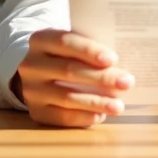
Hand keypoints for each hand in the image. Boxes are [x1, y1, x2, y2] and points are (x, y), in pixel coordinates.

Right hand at [12, 29, 134, 127]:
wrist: (39, 73)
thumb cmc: (67, 54)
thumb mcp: (73, 43)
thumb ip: (90, 47)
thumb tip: (123, 62)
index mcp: (40, 40)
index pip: (65, 42)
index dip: (89, 50)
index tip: (113, 59)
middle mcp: (31, 64)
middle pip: (69, 70)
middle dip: (101, 78)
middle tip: (126, 82)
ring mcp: (31, 90)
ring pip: (66, 97)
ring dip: (96, 102)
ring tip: (119, 105)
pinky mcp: (36, 111)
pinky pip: (62, 117)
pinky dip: (83, 117)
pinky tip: (101, 116)